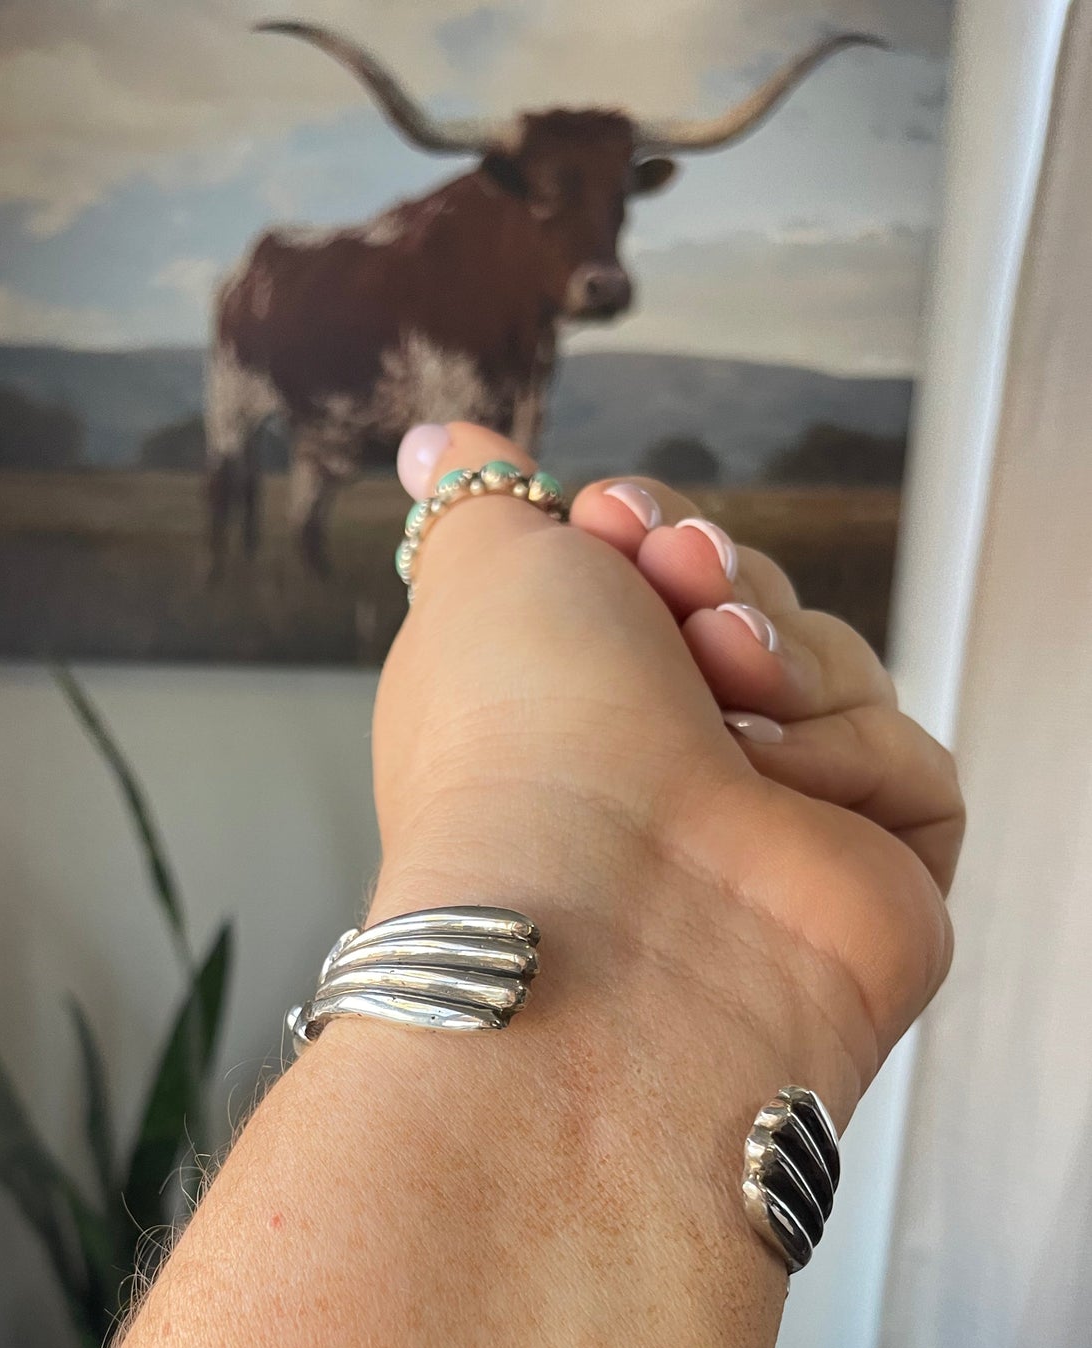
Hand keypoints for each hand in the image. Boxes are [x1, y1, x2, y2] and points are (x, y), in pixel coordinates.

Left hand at [382, 424, 961, 1117]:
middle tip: (677, 590)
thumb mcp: (477, 572)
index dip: (648, 519)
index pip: (657, 569)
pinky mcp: (865, 876)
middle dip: (719, 578)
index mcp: (572, 699)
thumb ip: (481, 498)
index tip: (610, 518)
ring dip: (780, 661)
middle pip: (756, 604)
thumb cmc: (521, 741)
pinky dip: (843, 756)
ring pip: (839, 670)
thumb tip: (441, 447)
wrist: (604, 899)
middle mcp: (666, 764)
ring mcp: (768, 826)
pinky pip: (907, 762)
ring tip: (722, 702)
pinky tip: (771, 792)